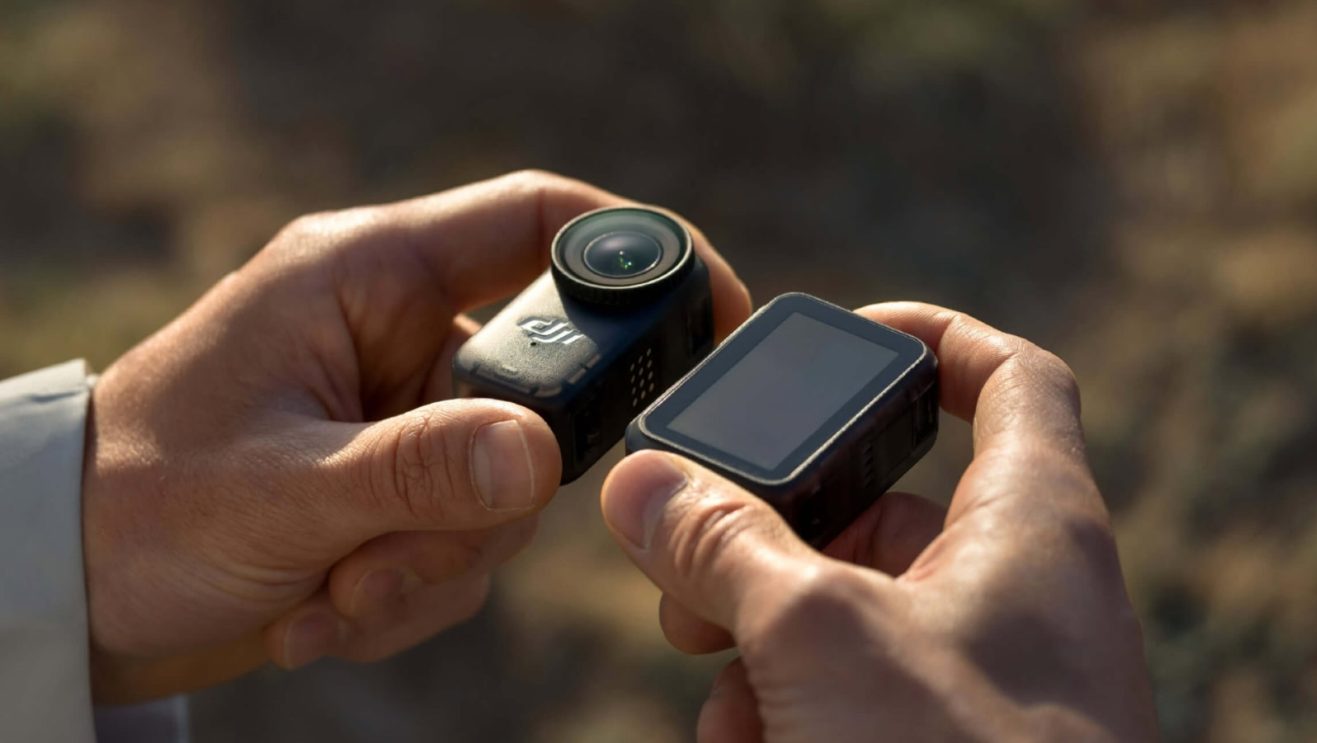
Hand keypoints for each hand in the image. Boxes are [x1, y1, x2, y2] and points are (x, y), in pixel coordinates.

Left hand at [82, 170, 752, 702]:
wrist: (78, 586)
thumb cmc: (141, 506)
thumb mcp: (278, 491)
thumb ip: (415, 472)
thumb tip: (540, 460)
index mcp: (368, 276)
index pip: (538, 223)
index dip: (642, 254)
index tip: (717, 315)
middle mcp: (399, 331)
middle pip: (539, 392)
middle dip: (488, 503)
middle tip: (395, 557)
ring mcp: (407, 411)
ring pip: (508, 486)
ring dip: (433, 566)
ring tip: (330, 597)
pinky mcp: (404, 479)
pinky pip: (468, 537)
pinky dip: (409, 591)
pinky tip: (320, 608)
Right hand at [600, 302, 1158, 741]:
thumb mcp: (820, 637)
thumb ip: (722, 545)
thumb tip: (638, 483)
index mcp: (1029, 521)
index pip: (1006, 374)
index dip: (925, 335)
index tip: (836, 344)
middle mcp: (1013, 587)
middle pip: (880, 507)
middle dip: (772, 535)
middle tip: (692, 562)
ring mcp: (981, 672)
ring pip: (846, 613)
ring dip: (759, 639)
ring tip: (715, 683)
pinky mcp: (941, 738)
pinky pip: (851, 691)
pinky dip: (788, 706)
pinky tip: (745, 742)